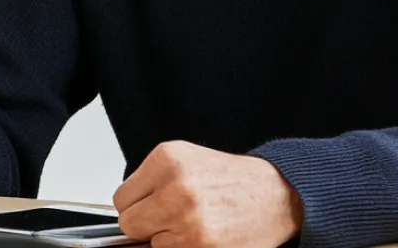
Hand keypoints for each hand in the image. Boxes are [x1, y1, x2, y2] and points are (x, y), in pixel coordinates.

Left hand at [113, 141, 302, 247]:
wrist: (275, 194)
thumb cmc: (233, 180)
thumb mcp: (188, 161)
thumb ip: (152, 181)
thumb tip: (122, 213)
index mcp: (167, 159)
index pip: (122, 199)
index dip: (137, 206)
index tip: (152, 206)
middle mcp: (175, 187)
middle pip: (129, 224)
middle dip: (147, 226)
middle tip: (172, 218)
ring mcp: (187, 220)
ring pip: (149, 245)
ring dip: (166, 241)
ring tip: (193, 225)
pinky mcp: (199, 247)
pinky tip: (202, 237)